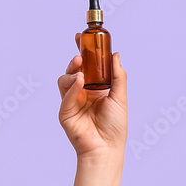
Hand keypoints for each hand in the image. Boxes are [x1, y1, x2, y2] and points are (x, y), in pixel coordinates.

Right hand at [58, 34, 127, 157]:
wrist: (106, 148)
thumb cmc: (115, 126)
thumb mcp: (120, 97)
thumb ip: (118, 75)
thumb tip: (115, 54)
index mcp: (95, 88)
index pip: (86, 66)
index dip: (83, 51)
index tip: (81, 37)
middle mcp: (82, 93)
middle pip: (73, 70)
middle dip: (75, 60)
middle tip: (79, 55)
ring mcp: (72, 101)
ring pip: (64, 79)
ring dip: (71, 72)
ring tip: (80, 72)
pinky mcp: (65, 111)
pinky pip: (65, 94)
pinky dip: (71, 86)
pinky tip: (79, 82)